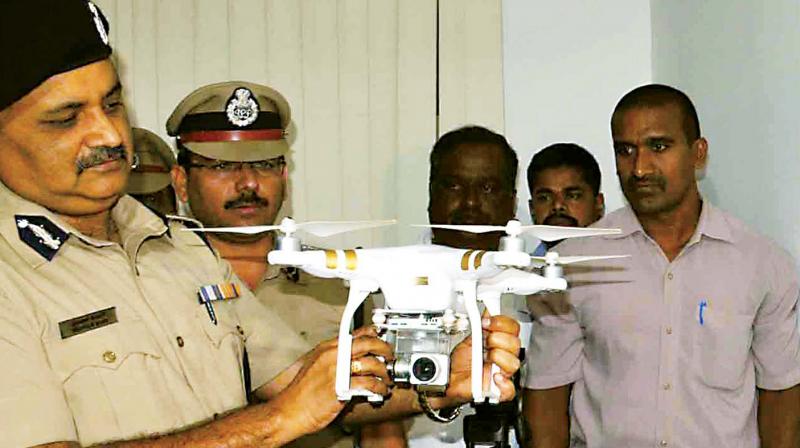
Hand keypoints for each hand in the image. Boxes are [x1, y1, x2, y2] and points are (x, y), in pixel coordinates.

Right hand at [272, 326, 393, 436]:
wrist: (289, 410)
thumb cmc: (301, 392)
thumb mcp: (316, 365)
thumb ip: (335, 358)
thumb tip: (355, 357)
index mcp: (327, 349)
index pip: (356, 333)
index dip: (374, 333)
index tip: (382, 337)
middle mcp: (334, 356)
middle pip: (368, 343)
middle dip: (384, 349)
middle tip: (389, 357)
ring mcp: (338, 371)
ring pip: (372, 364)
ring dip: (384, 373)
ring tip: (386, 380)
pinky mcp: (342, 388)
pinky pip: (369, 384)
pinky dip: (379, 388)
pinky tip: (379, 392)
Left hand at [446, 314, 520, 403]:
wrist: (450, 379)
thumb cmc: (461, 361)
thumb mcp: (469, 338)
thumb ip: (481, 324)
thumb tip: (488, 309)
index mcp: (500, 343)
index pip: (513, 328)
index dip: (501, 323)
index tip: (486, 322)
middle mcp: (504, 357)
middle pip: (515, 344)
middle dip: (496, 339)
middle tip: (483, 342)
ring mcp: (503, 373)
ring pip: (514, 363)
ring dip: (497, 357)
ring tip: (484, 358)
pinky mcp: (498, 390)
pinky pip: (510, 389)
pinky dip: (504, 383)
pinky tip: (494, 377)